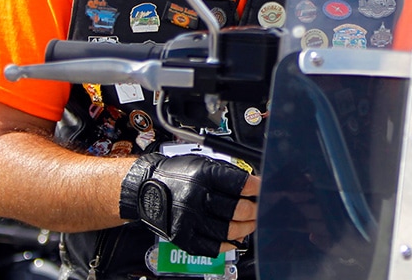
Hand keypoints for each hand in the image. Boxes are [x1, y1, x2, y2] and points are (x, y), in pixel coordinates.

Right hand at [121, 152, 258, 256]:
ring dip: (246, 228)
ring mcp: (189, 219)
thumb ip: (230, 175)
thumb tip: (256, 187)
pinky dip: (228, 244)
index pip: (239, 184)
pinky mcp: (183, 236)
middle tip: (260, 208)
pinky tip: (233, 238)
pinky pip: (213, 247)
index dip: (257, 189)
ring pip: (229, 231)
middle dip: (255, 210)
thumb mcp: (204, 164)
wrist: (147, 186)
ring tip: (250, 222)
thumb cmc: (179, 174)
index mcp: (203, 175)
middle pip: (237, 210)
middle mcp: (195, 197)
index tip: (264, 190)